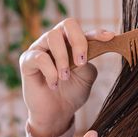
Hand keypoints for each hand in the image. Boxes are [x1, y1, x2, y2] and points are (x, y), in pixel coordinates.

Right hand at [19, 18, 114, 136]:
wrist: (57, 113)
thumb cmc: (73, 91)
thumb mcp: (87, 74)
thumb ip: (90, 58)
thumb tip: (99, 45)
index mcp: (72, 43)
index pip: (85, 32)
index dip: (97, 33)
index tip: (110, 37)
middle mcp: (56, 41)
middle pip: (68, 24)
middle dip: (78, 41)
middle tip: (81, 62)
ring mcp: (40, 48)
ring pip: (52, 36)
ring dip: (63, 58)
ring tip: (65, 77)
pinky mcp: (27, 60)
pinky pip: (39, 57)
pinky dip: (50, 71)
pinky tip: (54, 84)